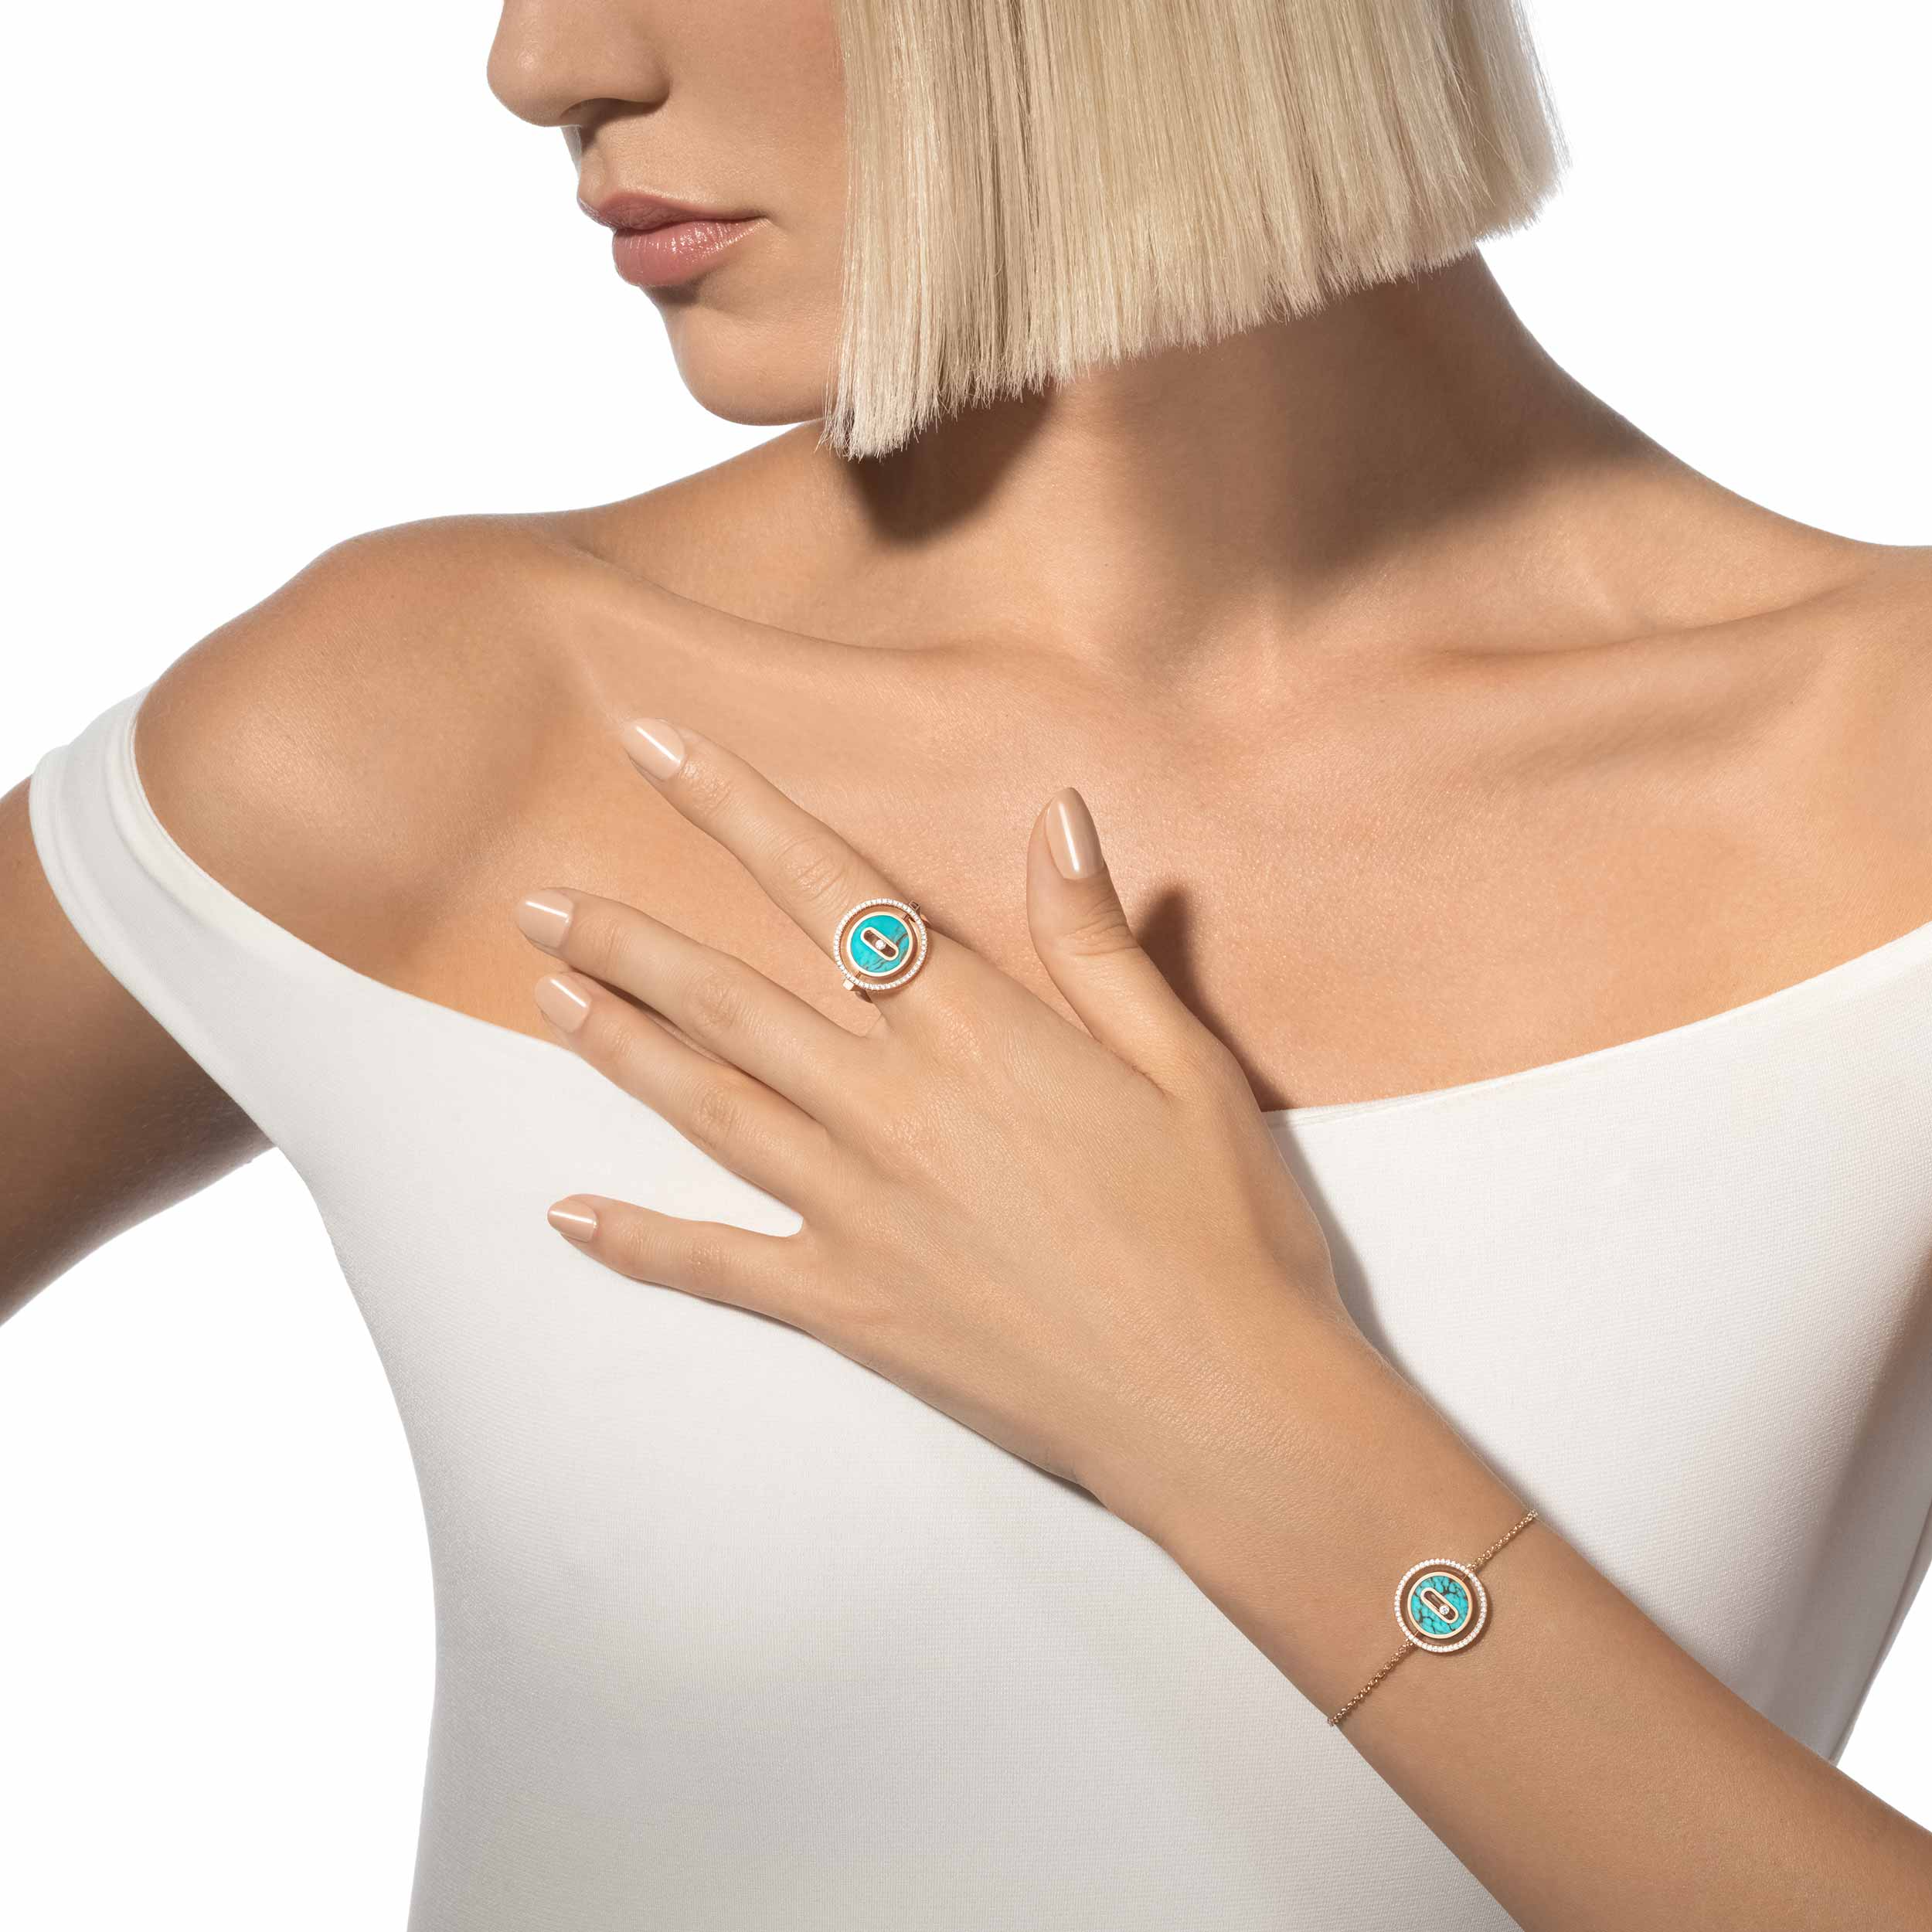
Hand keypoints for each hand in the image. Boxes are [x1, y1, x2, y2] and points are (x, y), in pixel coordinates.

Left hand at [516, 716, 1365, 1534]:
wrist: (1221, 1404)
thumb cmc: (1221, 1228)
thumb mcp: (1185, 1062)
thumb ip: (1095, 941)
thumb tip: (1054, 817)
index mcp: (979, 1033)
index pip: (835, 893)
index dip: (739, 809)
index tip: (658, 747)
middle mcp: (894, 1109)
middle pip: (734, 1002)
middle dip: (632, 941)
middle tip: (540, 903)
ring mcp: (859, 1213)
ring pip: (709, 1108)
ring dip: (621, 1047)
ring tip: (548, 996)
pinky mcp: (850, 1308)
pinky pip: (720, 1268)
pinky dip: (640, 1243)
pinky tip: (569, 1216)